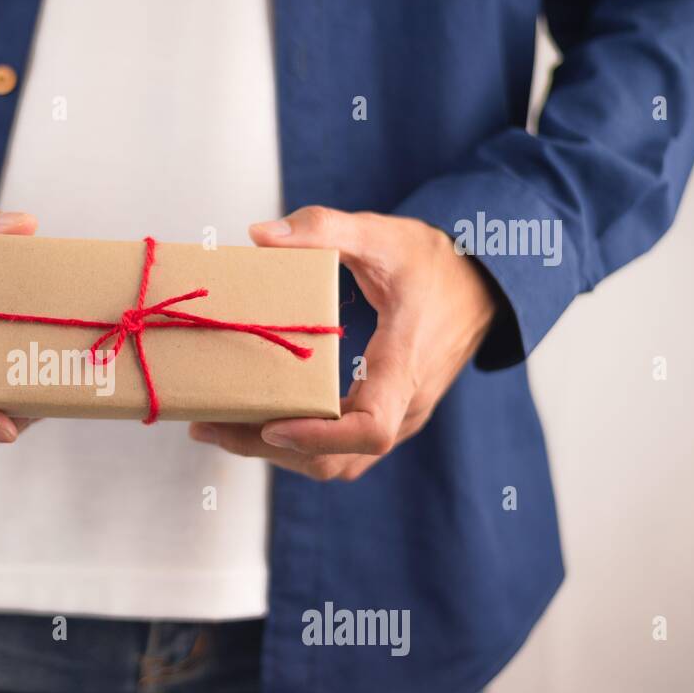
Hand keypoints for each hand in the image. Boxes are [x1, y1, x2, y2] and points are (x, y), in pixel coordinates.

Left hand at [189, 206, 496, 480]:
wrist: (484, 285)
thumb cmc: (435, 262)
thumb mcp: (382, 234)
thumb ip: (325, 229)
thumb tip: (259, 235)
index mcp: (405, 365)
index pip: (371, 428)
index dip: (318, 437)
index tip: (270, 425)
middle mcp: (406, 405)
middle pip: (338, 458)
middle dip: (271, 450)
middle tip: (210, 426)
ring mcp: (399, 418)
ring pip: (338, 463)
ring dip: (280, 455)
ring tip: (220, 428)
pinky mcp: (389, 418)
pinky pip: (342, 451)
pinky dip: (299, 446)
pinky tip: (257, 421)